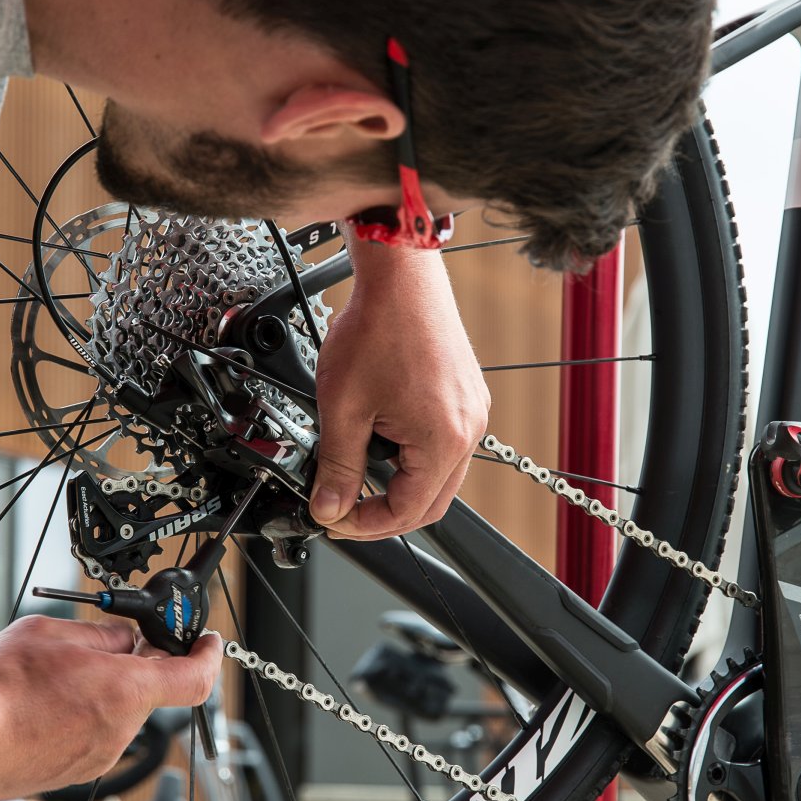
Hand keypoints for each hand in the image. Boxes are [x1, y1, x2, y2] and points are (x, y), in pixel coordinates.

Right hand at [0, 615, 220, 795]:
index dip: (208, 657)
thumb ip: (98, 635)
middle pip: (148, 691)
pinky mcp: (70, 773)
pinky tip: (42, 700)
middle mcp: (119, 732)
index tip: (208, 642)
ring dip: (101, 689)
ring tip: (54, 671)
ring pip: (116, 713)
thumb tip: (120, 639)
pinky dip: (78, 713)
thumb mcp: (51, 634)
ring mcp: (95, 757)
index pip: (193, 679)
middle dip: (135, 664)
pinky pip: (90, 734)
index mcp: (126, 692)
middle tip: (112, 641)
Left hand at [309, 246, 489, 538]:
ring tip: (356, 471)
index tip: (333, 518)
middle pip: (429, 502)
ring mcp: (472, 413)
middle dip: (384, 512)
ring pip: (439, 475)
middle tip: (343, 507)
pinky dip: (413, 455)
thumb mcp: (342, 408)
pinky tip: (381, 439)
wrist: (401, 275)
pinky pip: (444, 444)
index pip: (407, 513)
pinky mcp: (467, 396)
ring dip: (399, 483)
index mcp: (442, 442)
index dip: (365, 525)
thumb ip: (336, 467)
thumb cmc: (376, 329)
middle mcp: (468, 431)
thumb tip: (328, 508)